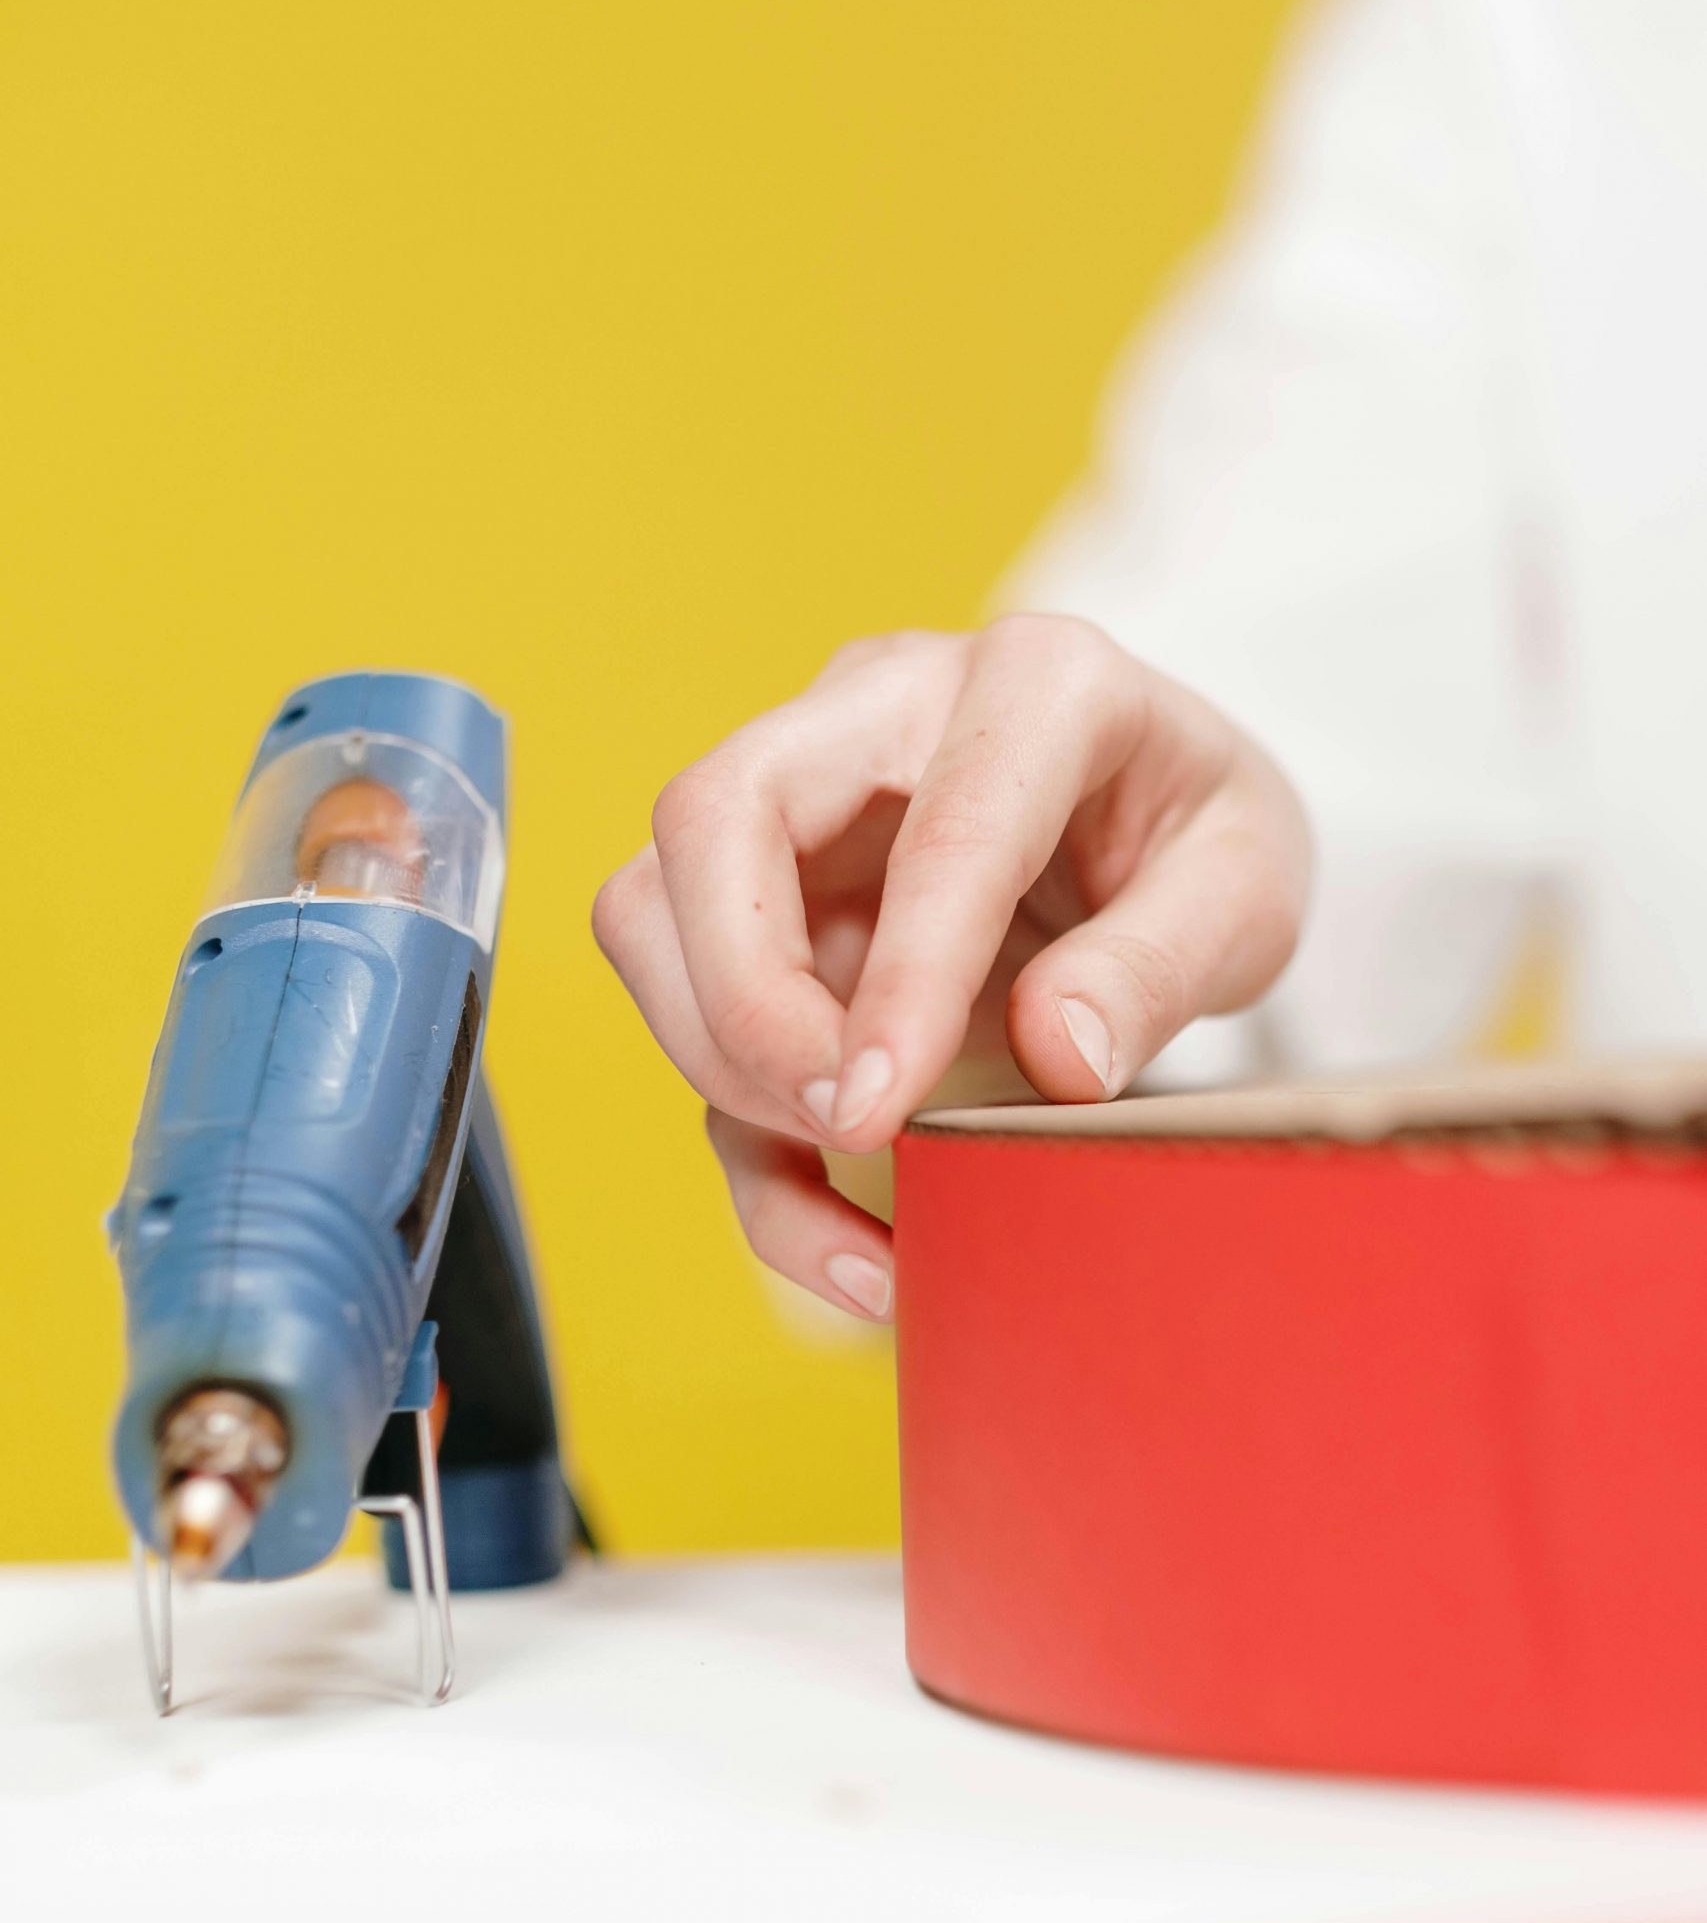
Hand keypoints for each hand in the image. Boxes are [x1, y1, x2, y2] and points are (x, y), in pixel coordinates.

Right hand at [593, 615, 1311, 1319]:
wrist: (1155, 818)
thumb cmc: (1195, 835)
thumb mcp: (1247, 888)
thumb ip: (1163, 961)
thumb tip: (1057, 1051)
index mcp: (1036, 680)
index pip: (939, 828)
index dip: (899, 978)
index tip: (878, 1113)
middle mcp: (881, 708)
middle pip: (712, 818)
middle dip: (746, 999)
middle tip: (842, 1125)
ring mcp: (798, 796)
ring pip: (651, 908)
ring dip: (719, 1060)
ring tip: (850, 1177)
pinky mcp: (760, 896)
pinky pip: (686, 1006)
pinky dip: (745, 1134)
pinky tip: (843, 1241)